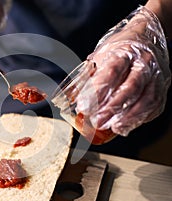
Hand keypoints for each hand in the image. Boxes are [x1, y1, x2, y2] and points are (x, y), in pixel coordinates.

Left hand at [76, 6, 170, 135]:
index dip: (97, 91)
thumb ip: (89, 75)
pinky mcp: (163, 86)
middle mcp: (143, 62)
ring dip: (129, 117)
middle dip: (112, 107)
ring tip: (114, 127)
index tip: (84, 106)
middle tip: (97, 121)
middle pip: (131, 87)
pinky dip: (141, 117)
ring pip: (147, 98)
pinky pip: (156, 105)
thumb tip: (74, 97)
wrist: (145, 36)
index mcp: (124, 52)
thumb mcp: (100, 56)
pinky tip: (128, 125)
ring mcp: (156, 74)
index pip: (111, 72)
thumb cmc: (119, 49)